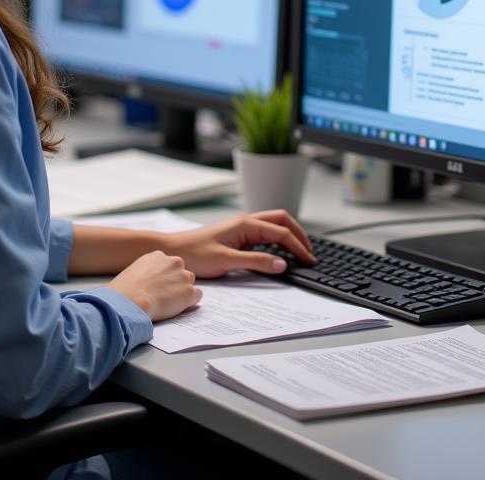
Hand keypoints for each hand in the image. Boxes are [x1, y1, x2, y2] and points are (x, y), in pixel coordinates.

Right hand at [106, 250, 201, 321]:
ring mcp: (183, 276)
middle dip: (175, 282)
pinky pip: (197, 295)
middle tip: (164, 295)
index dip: (164, 277)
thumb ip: (146, 271)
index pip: (168, 264)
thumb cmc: (126, 289)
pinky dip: (189, 302)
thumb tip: (147, 281)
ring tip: (170, 302)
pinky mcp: (189, 292)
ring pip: (189, 283)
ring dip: (183, 291)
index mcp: (158, 255)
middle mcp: (174, 262)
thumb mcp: (134, 270)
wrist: (130, 299)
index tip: (158, 286)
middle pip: (181, 271)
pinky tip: (178, 307)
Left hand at [161, 210, 314, 278]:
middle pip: (281, 220)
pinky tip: (279, 253)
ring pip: (273, 225)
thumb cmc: (195, 254)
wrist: (174, 251)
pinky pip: (264, 234)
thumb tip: (282, 264)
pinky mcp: (237, 235)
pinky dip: (277, 240)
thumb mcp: (227, 261)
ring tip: (300, 252)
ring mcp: (241, 227)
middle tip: (310, 253)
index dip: (298, 246)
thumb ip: (256, 262)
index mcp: (246, 224)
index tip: (309, 261)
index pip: (281, 232)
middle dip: (299, 234)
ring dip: (289, 235)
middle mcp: (246, 222)